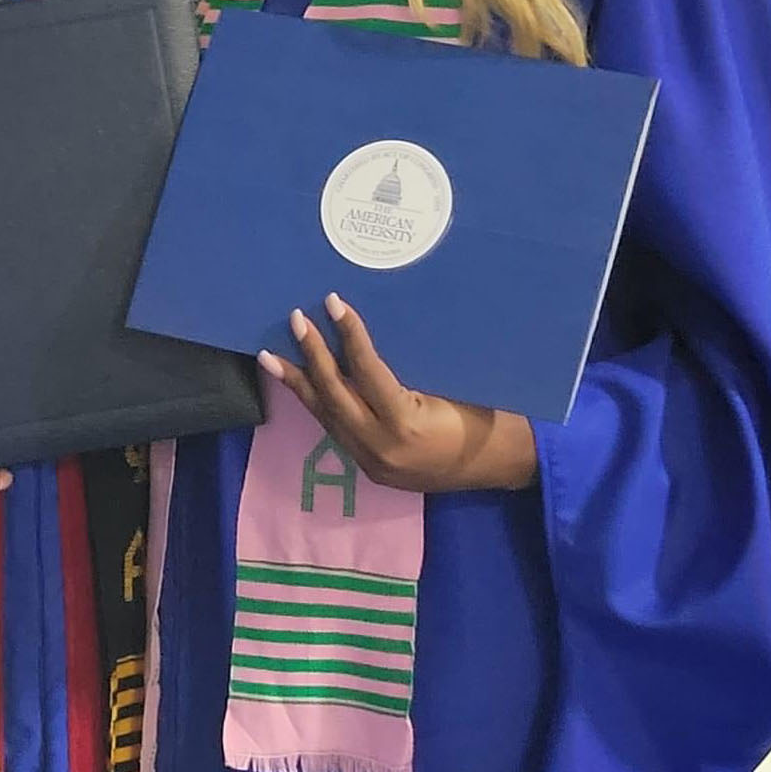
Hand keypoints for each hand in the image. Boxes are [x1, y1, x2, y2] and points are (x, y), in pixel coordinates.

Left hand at [258, 295, 537, 494]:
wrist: (501, 465)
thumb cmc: (486, 413)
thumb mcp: (452, 384)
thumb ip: (410, 367)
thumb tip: (369, 332)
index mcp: (407, 423)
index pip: (367, 371)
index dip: (349, 335)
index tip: (333, 302)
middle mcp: (382, 447)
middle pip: (335, 395)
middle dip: (312, 356)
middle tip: (295, 320)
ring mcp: (373, 462)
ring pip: (327, 417)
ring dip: (299, 383)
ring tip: (269, 356)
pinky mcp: (370, 468)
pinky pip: (336, 430)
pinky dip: (318, 403)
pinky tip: (302, 384)